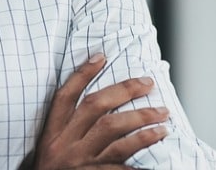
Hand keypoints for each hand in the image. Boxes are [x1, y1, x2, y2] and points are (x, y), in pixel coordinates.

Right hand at [27, 53, 169, 169]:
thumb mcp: (52, 149)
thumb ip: (69, 129)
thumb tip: (101, 102)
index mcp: (52, 134)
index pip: (65, 96)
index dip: (82, 74)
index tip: (102, 56)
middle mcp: (64, 145)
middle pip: (96, 107)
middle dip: (126, 91)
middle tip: (150, 84)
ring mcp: (79, 162)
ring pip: (114, 131)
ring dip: (143, 122)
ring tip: (164, 120)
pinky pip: (121, 166)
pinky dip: (140, 164)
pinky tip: (157, 160)